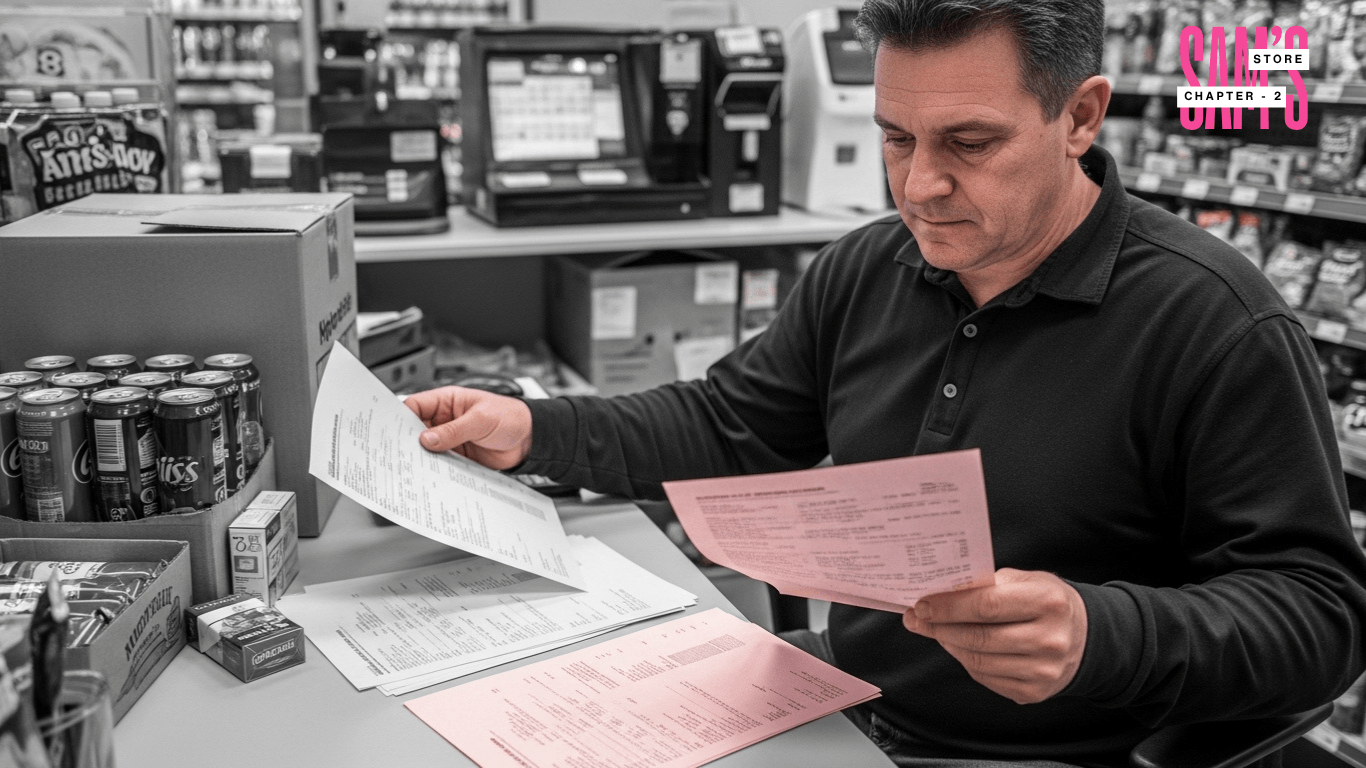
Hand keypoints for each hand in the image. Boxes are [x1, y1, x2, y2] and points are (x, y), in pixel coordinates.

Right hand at [403, 386, 533, 469]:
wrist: (530, 440)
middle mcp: (445, 420)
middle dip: (408, 441)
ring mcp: (451, 439)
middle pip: (416, 430)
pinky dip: (435, 469)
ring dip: (422, 458)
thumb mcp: (480, 420)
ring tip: (413, 467)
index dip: (401, 417)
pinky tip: (431, 475)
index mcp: (448, 401)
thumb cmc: (510, 417)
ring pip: (427, 449)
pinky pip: (441, 463)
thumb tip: (427, 439)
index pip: (415, 406)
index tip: (391, 431)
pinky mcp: (458, 456)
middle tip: (399, 454)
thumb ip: (453, 430)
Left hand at [902, 568, 1087, 704]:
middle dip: (940, 627)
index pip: (986, 605)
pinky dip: (965, 661)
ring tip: (936, 630)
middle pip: (978, 637)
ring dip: (949, 644)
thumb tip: (939, 593)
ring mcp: (1043, 671)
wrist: (1085, 637)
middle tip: (918, 618)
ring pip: (977, 661)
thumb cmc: (1047, 602)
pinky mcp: (1034, 692)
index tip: (922, 604)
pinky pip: (985, 678)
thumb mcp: (1025, 581)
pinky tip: (959, 646)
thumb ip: (986, 585)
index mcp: (1048, 602)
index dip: (948, 607)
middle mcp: (1050, 639)